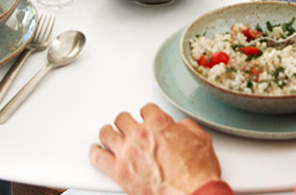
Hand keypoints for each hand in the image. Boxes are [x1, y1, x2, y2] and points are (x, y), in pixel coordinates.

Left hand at [89, 103, 221, 194]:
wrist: (192, 194)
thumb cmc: (197, 173)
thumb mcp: (200, 139)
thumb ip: (185, 128)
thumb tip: (180, 128)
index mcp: (158, 123)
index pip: (146, 109)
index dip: (146, 113)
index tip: (146, 117)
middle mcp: (139, 135)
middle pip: (122, 118)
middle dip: (126, 122)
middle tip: (127, 126)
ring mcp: (127, 153)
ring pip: (106, 133)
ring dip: (109, 132)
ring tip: (109, 134)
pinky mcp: (119, 172)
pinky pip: (97, 157)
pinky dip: (95, 152)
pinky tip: (96, 150)